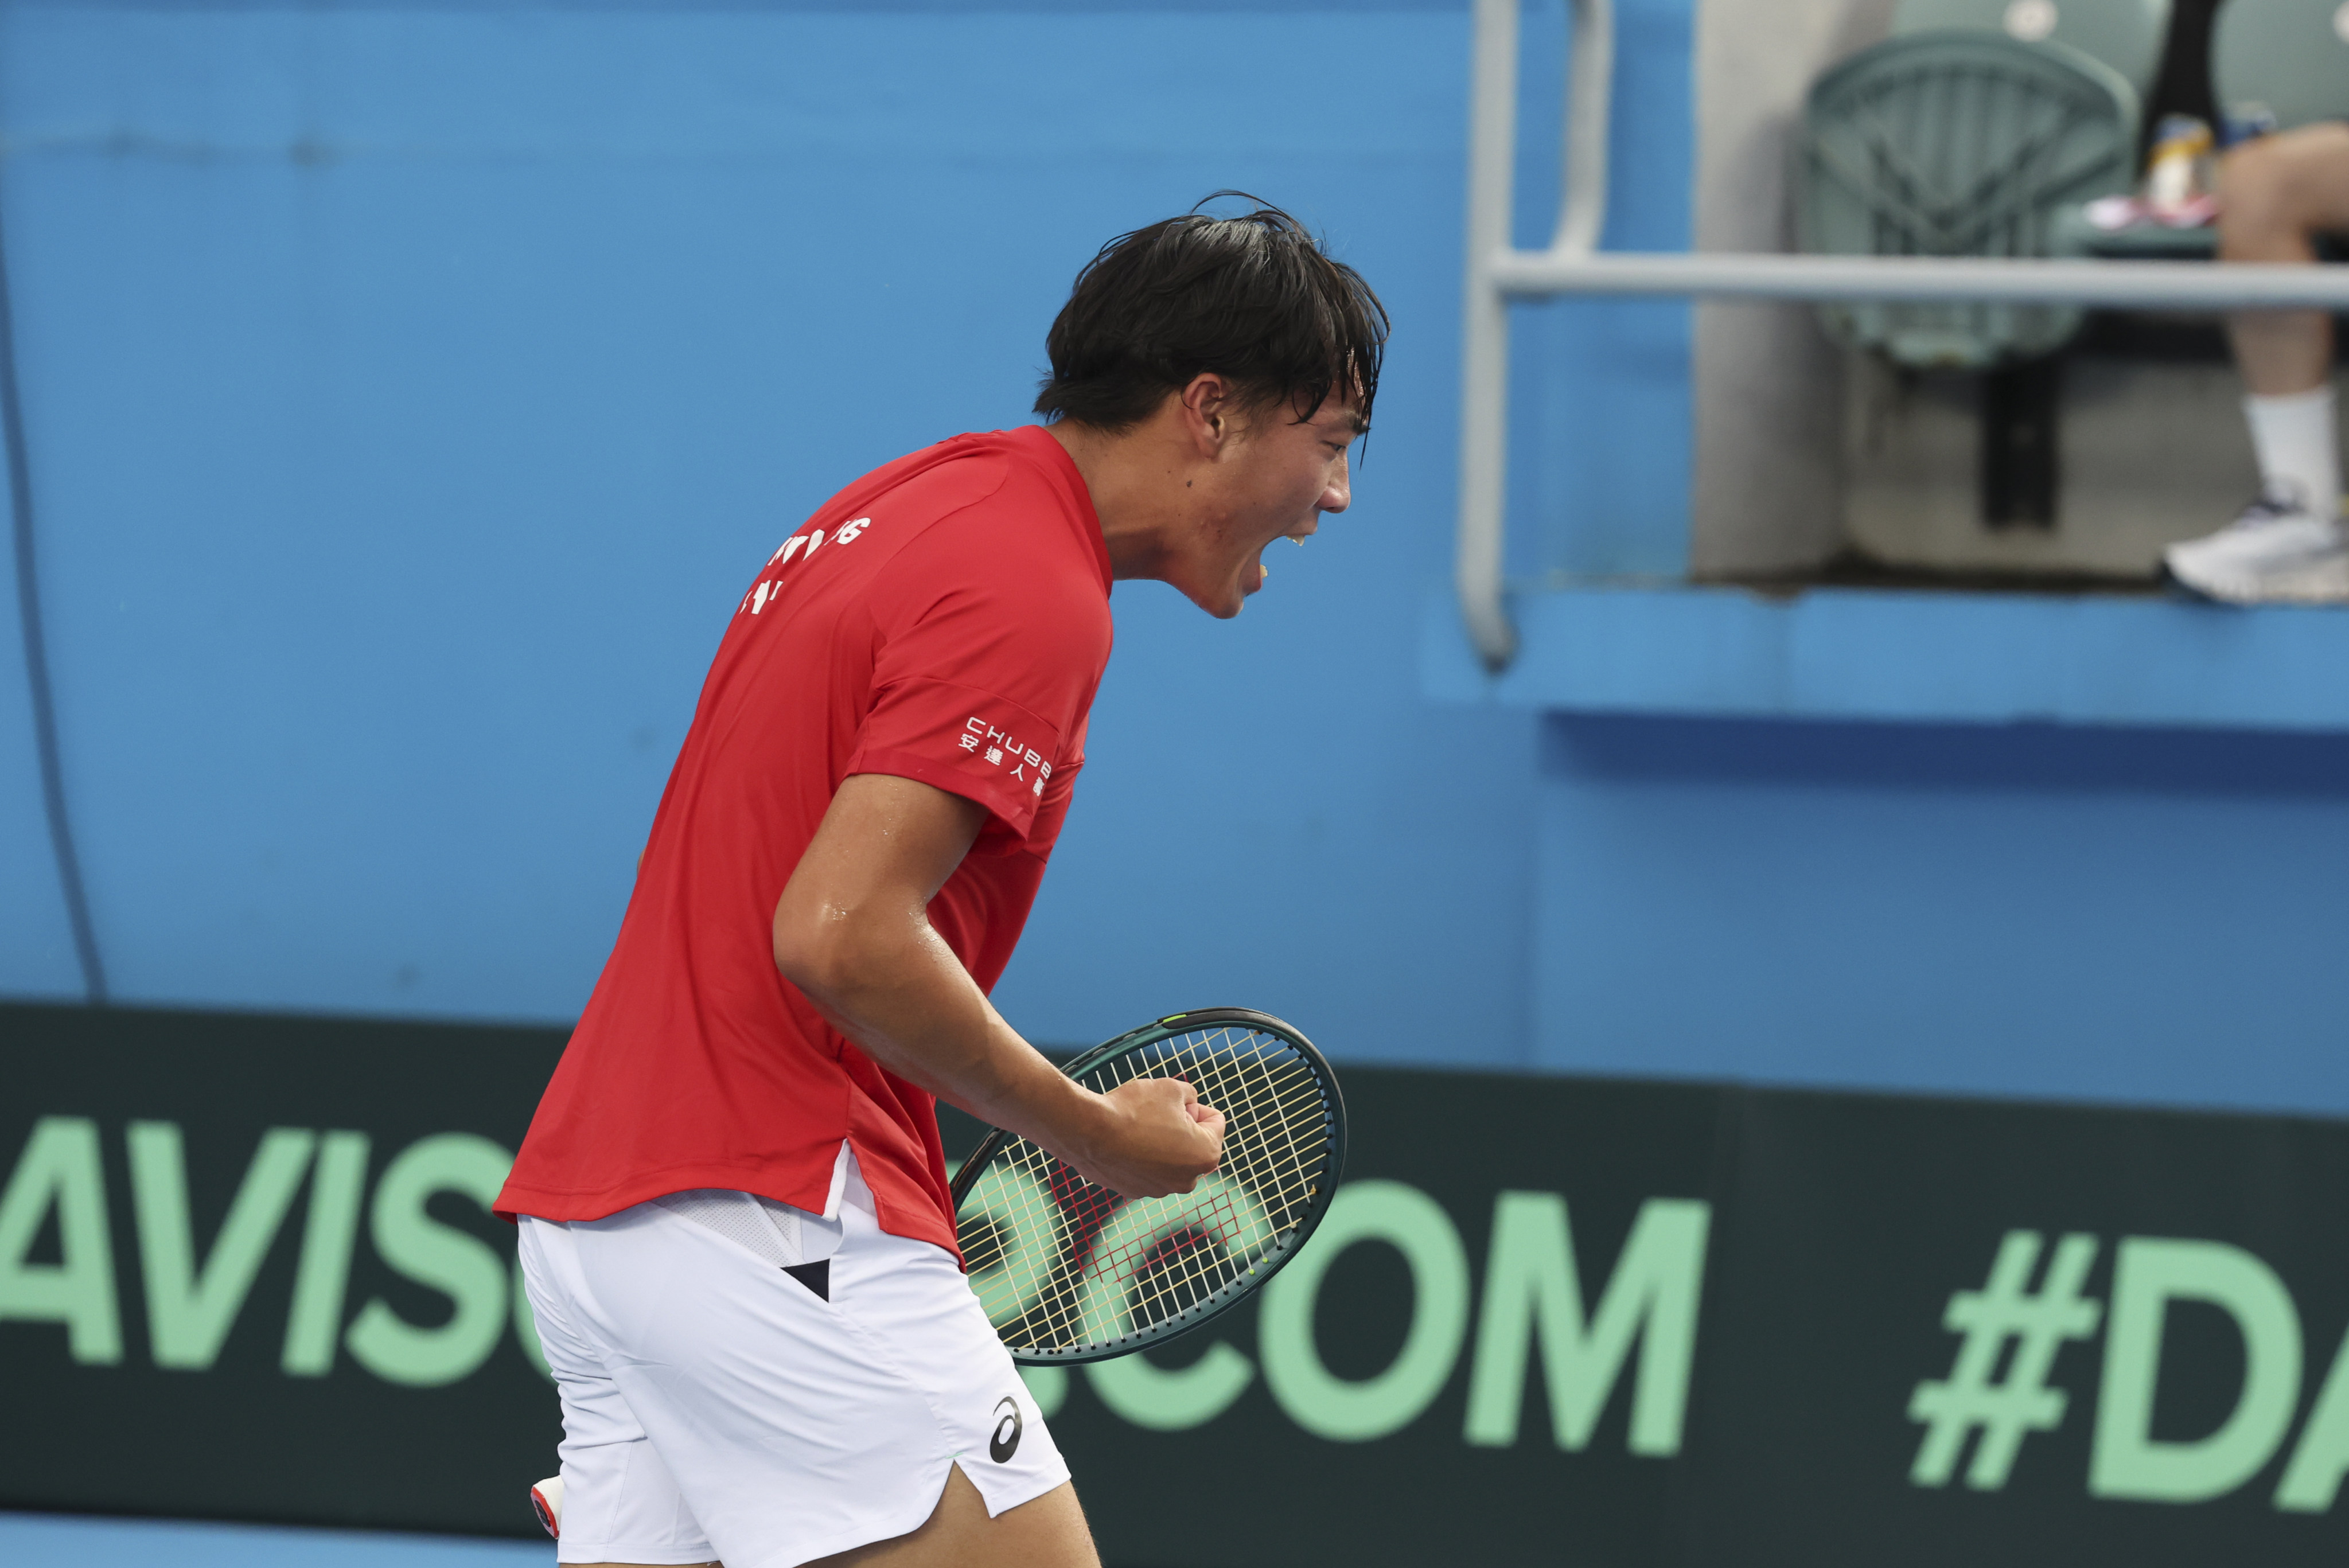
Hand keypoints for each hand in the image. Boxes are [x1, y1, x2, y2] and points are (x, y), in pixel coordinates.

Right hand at [1065, 1077, 1224, 1199]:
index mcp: (1206, 1155)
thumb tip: (1188, 1106)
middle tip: (1156, 1114)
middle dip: (1181, 1127)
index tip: (1173, 1104)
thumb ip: (1190, 1095)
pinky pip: (1146, 1168)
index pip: (1215, 1121)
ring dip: (1160, 1142)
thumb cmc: (1134, 1108)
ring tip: (1137, 1128)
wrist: (1088, 1131)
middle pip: (1194, 1143)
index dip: (1194, 1106)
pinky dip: (1140, 1155)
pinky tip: (1124, 1142)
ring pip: (1169, 1157)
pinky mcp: (1136, 1191)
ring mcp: (1160, 1189)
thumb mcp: (1172, 1087)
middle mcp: (1187, 1180)